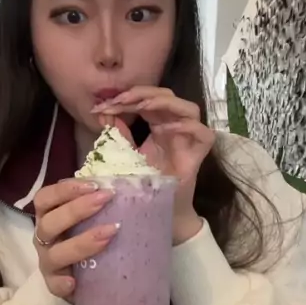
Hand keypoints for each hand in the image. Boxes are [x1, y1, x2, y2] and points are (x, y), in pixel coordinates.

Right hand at [33, 179, 115, 298]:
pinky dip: (61, 283)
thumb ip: (119, 188)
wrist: (107, 274)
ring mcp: (49, 262)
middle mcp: (46, 236)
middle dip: (76, 210)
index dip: (66, 190)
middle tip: (106, 200)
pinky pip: (53, 285)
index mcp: (52, 214)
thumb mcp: (110, 208)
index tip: (94, 185)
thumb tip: (142, 158)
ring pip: (54, 253)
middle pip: (49, 222)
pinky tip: (75, 282)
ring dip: (80, 242)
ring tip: (109, 234)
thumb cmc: (105, 232)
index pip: (46, 197)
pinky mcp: (56, 286)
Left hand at [92, 87, 214, 243]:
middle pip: (167, 96)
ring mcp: (189, 139)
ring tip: (142, 106)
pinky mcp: (198, 155)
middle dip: (142, 93)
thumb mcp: (126, 155)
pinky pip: (204, 134)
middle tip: (120, 100)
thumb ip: (118, 134)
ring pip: (189, 108)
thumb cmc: (146, 183)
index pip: (146, 99)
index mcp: (158, 123)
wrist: (159, 211)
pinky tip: (165, 129)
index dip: (126, 97)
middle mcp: (175, 126)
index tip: (102, 105)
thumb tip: (102, 111)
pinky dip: (188, 127)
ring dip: (165, 103)